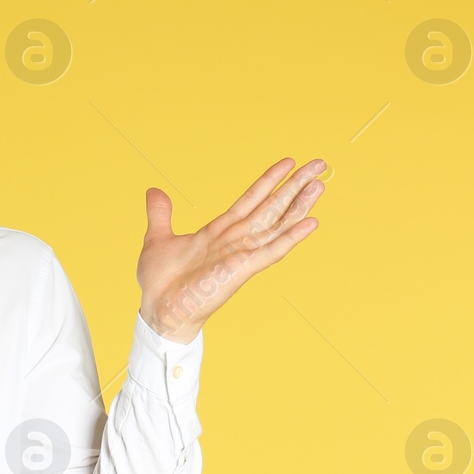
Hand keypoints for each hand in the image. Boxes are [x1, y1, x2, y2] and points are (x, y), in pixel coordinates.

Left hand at [136, 157, 325, 342]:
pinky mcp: (242, 269)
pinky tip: (311, 223)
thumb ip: (160, 214)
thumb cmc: (160, 282)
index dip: (270, 180)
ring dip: (299, 205)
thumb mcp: (158, 238)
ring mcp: (241, 254)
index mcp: (219, 231)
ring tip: (319, 185)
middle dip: (295, 185)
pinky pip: (271, 250)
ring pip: (277, 224)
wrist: (158, 310)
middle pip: (271, 206)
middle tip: (318, 165)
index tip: (289, 163)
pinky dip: (291, 237)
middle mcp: (235, 240)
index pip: (251, 199)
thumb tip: (154, 192)